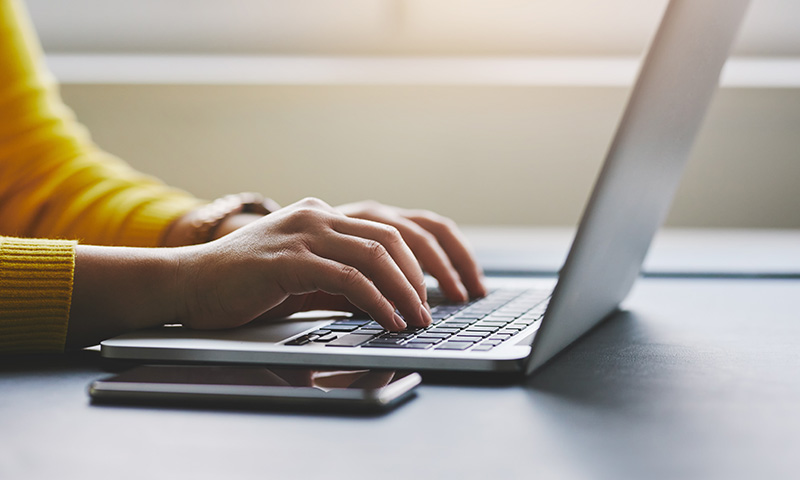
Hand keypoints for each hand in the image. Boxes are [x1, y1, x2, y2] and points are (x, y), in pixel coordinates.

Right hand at [176, 198, 432, 330]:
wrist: (186, 283)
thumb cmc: (242, 285)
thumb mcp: (304, 279)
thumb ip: (342, 284)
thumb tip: (385, 303)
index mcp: (322, 215)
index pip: (388, 229)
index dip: (419, 261)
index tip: (435, 291)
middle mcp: (317, 216)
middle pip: (391, 238)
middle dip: (421, 276)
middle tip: (430, 310)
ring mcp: (302, 234)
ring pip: (375, 255)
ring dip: (405, 291)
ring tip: (417, 319)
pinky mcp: (288, 260)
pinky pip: (348, 279)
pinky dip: (377, 302)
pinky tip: (389, 321)